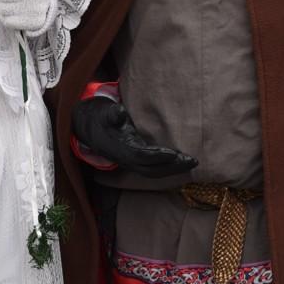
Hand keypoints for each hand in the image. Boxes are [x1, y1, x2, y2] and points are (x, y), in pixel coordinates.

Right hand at [72, 97, 196, 178]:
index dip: (158, 156)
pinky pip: (153, 170)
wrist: (90, 129)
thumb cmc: (101, 118)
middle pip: (151, 169)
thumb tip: (119, 110)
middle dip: (172, 167)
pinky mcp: (136, 162)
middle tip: (192, 161)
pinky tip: (181, 163)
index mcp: (120, 148)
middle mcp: (126, 159)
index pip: (141, 156)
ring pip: (154, 172)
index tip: (175, 153)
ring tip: (191, 163)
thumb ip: (112, 113)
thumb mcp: (104, 112)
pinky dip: (168, 169)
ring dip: (173, 170)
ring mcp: (131, 162)